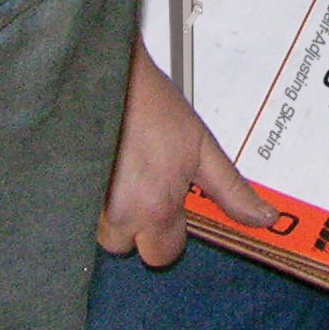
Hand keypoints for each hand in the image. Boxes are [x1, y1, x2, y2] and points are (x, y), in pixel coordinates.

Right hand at [96, 40, 275, 264]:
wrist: (108, 76)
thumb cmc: (153, 106)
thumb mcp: (202, 147)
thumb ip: (231, 190)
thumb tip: (264, 219)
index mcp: (156, 210)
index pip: (164, 254)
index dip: (171, 230)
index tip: (171, 203)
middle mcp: (118, 216)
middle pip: (129, 248)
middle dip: (138, 226)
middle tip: (145, 188)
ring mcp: (85, 207)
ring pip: (102, 232)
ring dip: (112, 213)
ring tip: (122, 174)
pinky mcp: (64, 193)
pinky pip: (79, 214)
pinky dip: (89, 200)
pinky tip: (102, 173)